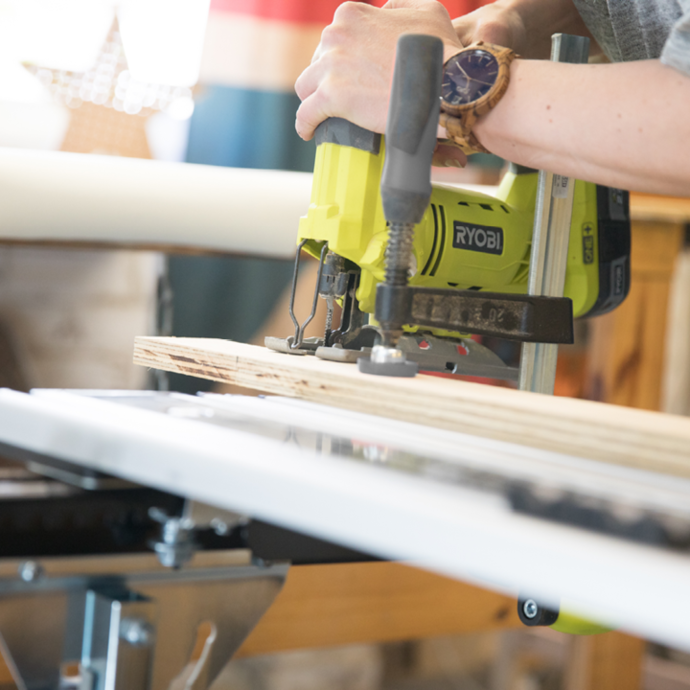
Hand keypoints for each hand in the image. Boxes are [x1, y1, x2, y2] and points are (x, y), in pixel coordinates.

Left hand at [295, 0, 462, 141]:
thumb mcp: (427, 11)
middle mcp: (335, 35)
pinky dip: (305, 124)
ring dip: (314, 100)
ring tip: (326, 116)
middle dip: (329, 80)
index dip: (342, 60)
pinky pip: (305, 114)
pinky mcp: (331, 96)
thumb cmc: (440, 51)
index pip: (334, 39)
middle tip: (346, 99)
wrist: (442, 85)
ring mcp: (331, 66)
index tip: (351, 76)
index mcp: (352, 15)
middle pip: (318, 62)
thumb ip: (400, 8)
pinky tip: (309, 132)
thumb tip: (386, 13)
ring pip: (306, 87)